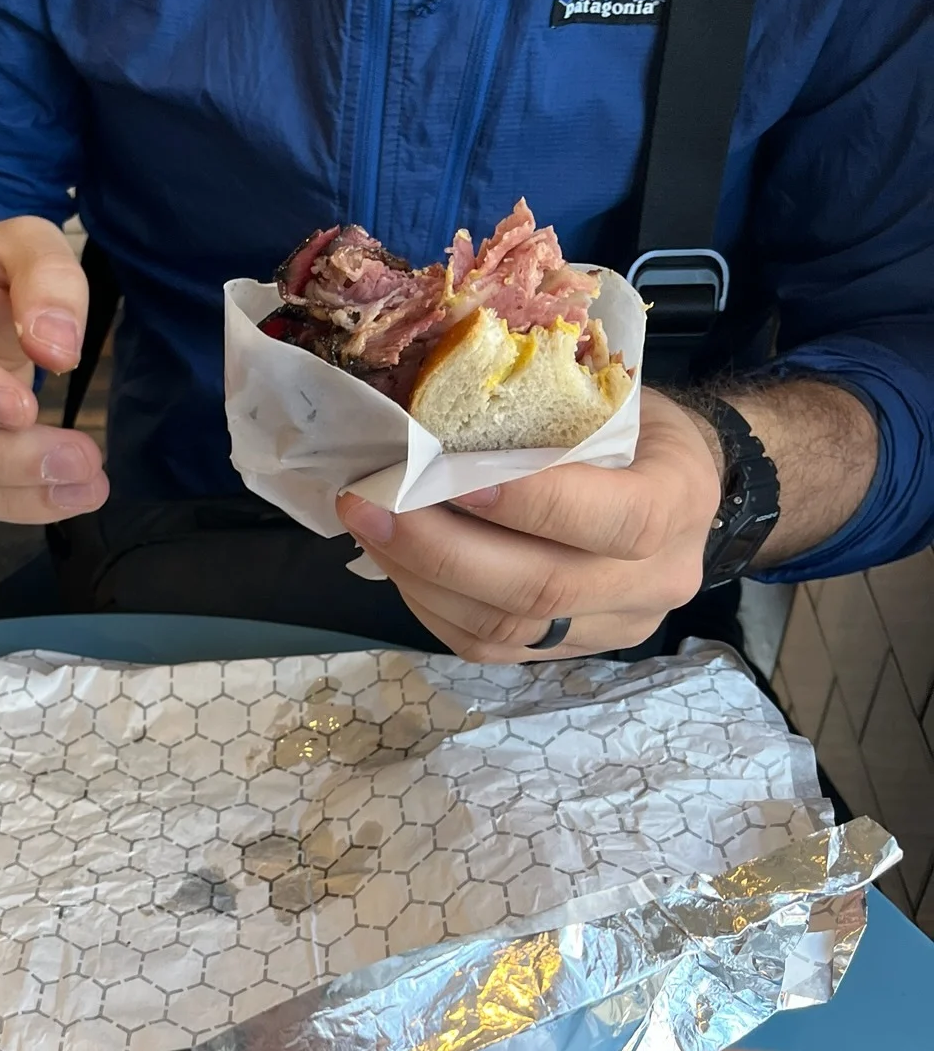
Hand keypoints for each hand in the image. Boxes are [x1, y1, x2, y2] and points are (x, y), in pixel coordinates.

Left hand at [337, 389, 723, 659]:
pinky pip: (489, 646)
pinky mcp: (567, 652)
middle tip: (371, 504)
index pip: (617, 520)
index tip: (450, 477)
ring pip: (507, 627)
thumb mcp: (618, 398)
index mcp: (680, 502)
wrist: (681, 490)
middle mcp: (655, 581)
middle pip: (543, 588)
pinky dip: (431, 606)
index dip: (533, 504)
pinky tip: (396, 563)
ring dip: (421, 580)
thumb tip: (433, 409)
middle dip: (442, 549)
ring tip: (369, 529)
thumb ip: (550, 411)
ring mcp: (613, 628)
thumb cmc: (639, 428)